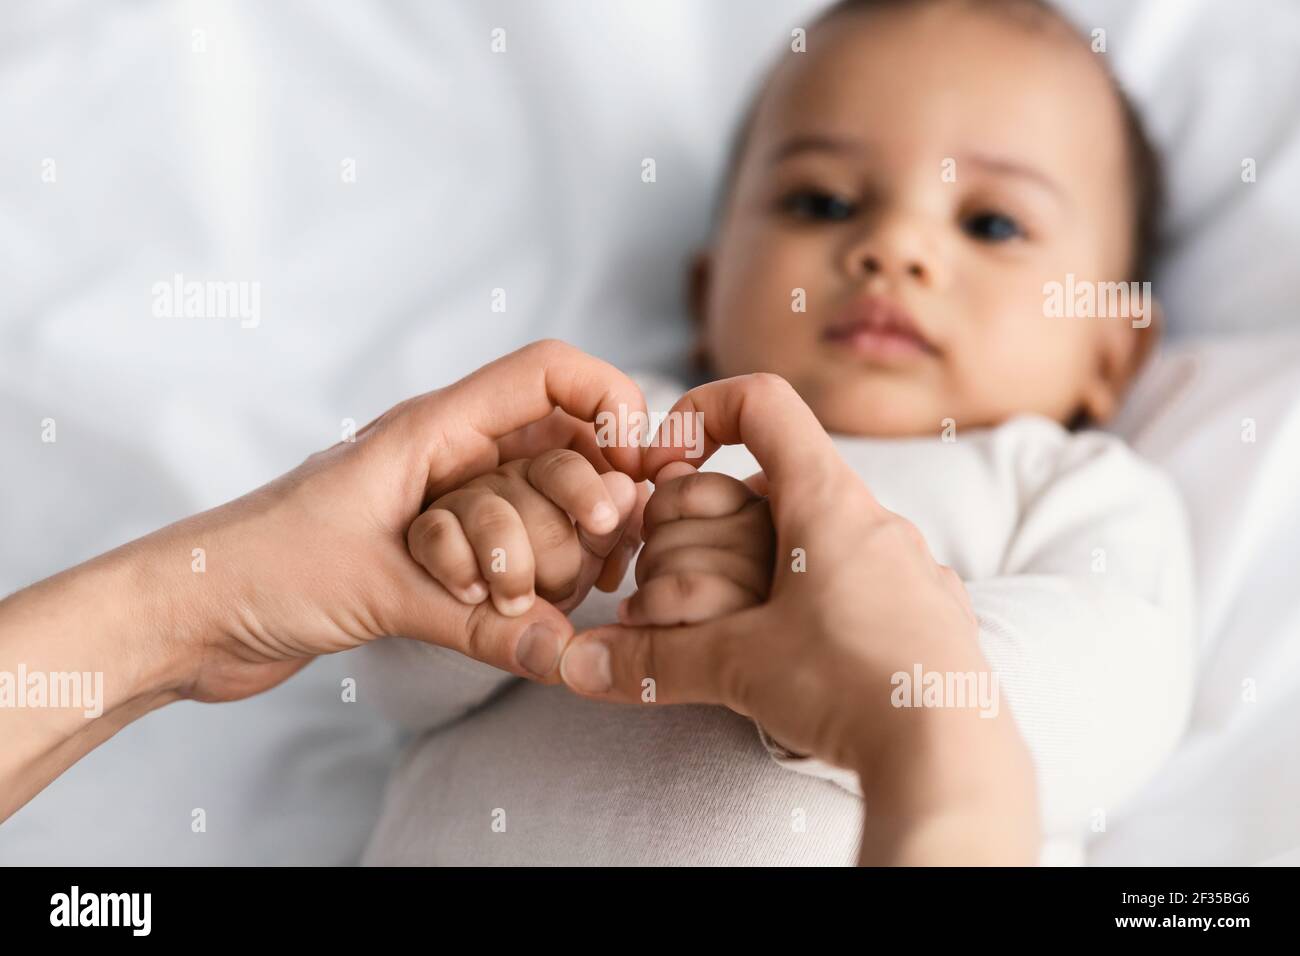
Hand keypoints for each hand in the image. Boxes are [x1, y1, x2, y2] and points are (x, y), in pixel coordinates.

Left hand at [0, 340, 650, 820]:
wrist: (188, 613)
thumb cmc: (258, 568)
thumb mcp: (378, 588)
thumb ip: (481, 623)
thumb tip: (570, 654)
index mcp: (434, 430)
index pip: (549, 373)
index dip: (611, 401)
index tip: (638, 466)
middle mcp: (450, 460)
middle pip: (562, 450)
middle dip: (588, 500)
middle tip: (601, 549)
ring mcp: (446, 509)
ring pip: (542, 508)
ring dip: (555, 553)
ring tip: (537, 599)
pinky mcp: (436, 558)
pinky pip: (511, 558)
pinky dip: (529, 588)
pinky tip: (528, 625)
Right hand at [558, 373, 1037, 863]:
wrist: (952, 755)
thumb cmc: (850, 686)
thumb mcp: (736, 668)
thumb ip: (650, 660)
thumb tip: (580, 664)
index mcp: (827, 502)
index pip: (763, 404)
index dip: (701, 413)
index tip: (665, 466)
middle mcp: (874, 520)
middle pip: (774, 486)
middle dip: (710, 526)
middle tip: (674, 579)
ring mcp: (908, 566)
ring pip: (816, 539)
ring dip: (758, 569)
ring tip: (733, 629)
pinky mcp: (927, 613)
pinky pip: (857, 584)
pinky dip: (809, 604)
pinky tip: (796, 659)